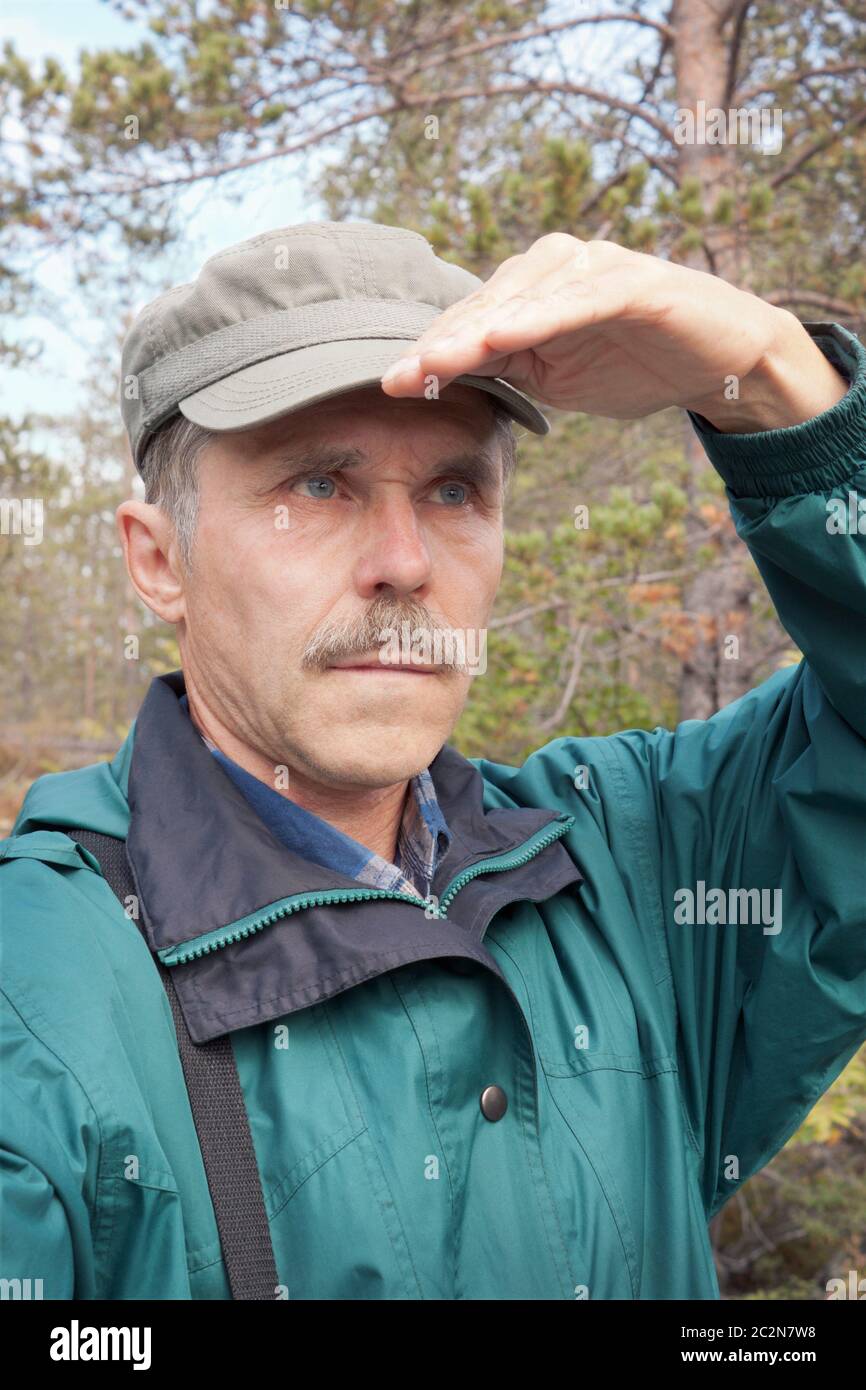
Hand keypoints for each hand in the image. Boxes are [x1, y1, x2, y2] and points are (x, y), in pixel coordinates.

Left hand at [381, 233, 847, 431]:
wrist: (721, 360)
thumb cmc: (634, 362)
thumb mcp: (556, 380)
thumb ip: (507, 370)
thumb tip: (443, 380)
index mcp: (530, 292)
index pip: (469, 325)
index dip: (429, 354)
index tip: (389, 385)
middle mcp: (553, 268)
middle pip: (484, 309)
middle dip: (439, 344)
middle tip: (398, 376)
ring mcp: (593, 269)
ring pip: (522, 301)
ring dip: (478, 331)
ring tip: (437, 360)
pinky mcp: (633, 282)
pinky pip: (578, 300)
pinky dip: (542, 317)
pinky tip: (506, 337)